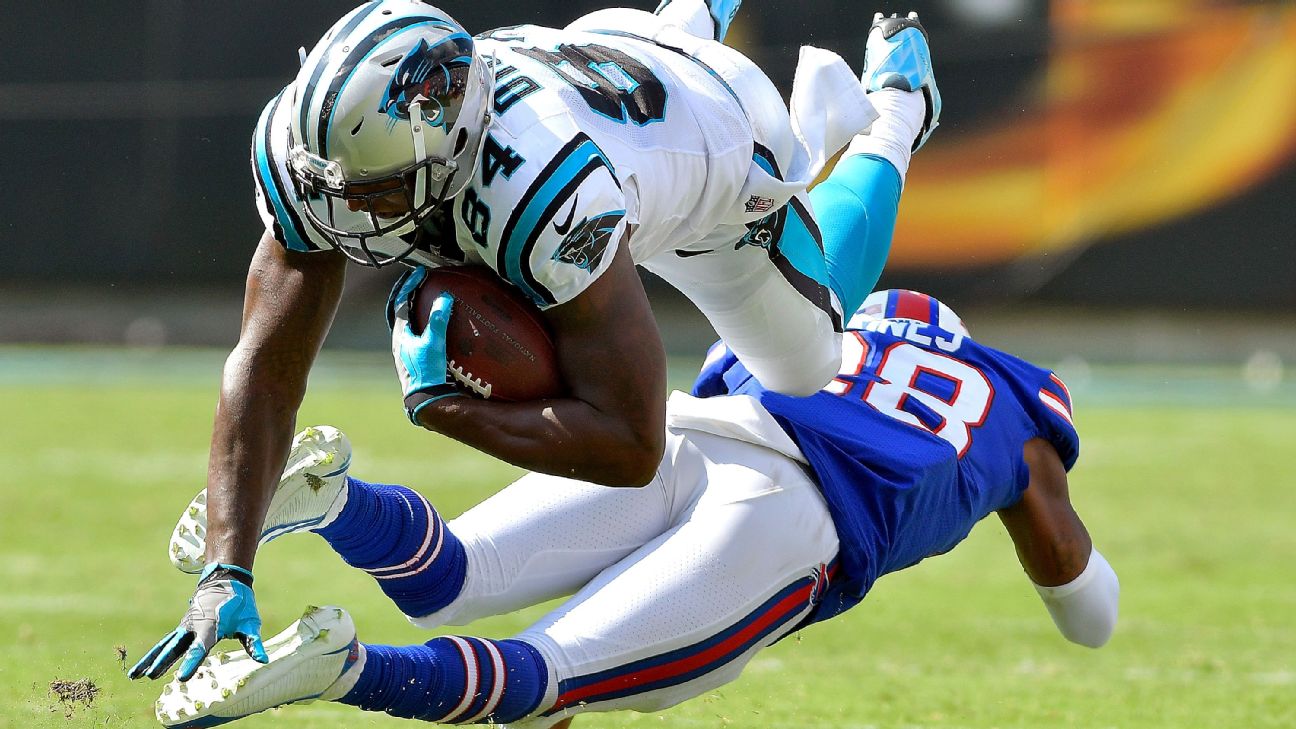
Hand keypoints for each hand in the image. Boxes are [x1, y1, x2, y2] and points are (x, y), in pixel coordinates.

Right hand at [127, 564, 267, 680]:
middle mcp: (194, 627)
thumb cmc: (240, 604)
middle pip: (176, 647)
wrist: (225, 581)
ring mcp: (185, 627)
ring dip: (151, 660)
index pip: (200, 648)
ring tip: (135, 676)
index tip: (182, 677)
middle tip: (150, 676)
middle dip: (163, 662)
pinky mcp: (182, 628)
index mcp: (211, 627)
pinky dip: (153, 655)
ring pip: (165, 645)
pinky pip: (165, 643)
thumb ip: (254, 642)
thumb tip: (263, 660)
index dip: (192, 662)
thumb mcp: (250, 622)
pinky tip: (142, 670)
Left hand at [389, 267, 461, 423]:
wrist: (424, 400)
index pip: (401, 302)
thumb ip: (438, 320)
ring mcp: (408, 351)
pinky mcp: (417, 360)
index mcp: (401, 334)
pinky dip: (427, 326)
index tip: (418, 272)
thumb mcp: (434, 343)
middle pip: (403, 312)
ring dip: (419, 311)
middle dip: (411, 296)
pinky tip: (440, 329)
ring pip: (411, 325)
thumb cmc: (426, 371)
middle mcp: (401, 341)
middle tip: (421, 284)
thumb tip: (444, 298)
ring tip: (430, 301)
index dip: (409, 285)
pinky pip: (420, 336)